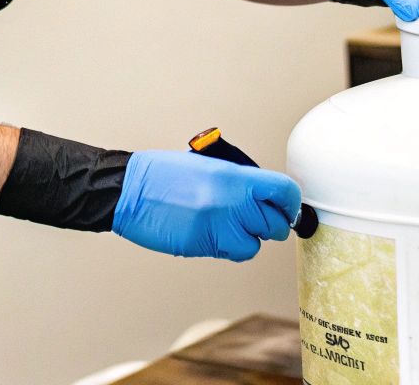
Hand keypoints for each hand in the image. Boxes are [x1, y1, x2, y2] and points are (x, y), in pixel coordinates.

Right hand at [110, 150, 300, 260]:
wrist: (128, 190)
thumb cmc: (163, 174)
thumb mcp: (208, 165)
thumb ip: (239, 181)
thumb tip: (265, 198)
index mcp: (233, 176)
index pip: (284, 192)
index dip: (290, 203)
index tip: (287, 208)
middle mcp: (230, 202)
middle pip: (275, 224)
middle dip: (269, 224)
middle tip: (254, 218)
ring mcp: (217, 226)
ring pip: (256, 244)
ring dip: (247, 238)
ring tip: (227, 225)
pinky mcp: (203, 245)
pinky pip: (232, 253)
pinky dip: (229, 248)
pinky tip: (213, 235)